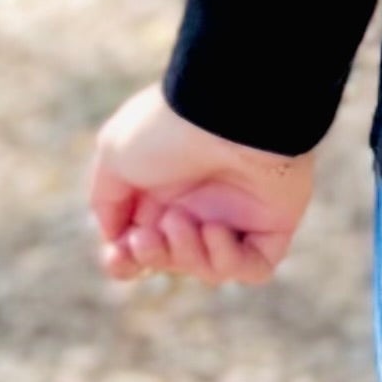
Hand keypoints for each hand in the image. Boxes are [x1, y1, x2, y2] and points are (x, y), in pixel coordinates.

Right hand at [87, 86, 315, 286]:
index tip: (119, 255)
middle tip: (150, 235)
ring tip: (184, 220)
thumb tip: (117, 237)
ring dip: (187, 254)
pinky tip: (217, 230)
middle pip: (171, 261)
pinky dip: (229, 260)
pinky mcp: (273, 225)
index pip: (141, 244)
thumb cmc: (167, 130)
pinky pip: (254, 268)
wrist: (226, 113)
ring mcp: (238, 216)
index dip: (125, 261)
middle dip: (153, 256)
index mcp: (161, 191)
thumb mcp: (114, 154)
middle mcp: (199, 205)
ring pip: (208, 268)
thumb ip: (108, 200)